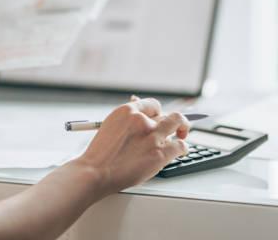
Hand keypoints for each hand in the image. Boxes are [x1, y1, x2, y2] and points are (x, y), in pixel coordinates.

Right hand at [75, 98, 190, 196]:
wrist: (95, 172)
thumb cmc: (100, 153)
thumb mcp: (110, 126)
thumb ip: (127, 118)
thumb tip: (137, 104)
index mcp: (128, 111)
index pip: (153, 105)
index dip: (158, 112)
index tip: (160, 118)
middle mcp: (142, 120)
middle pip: (167, 113)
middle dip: (172, 120)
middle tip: (175, 126)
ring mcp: (152, 136)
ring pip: (178, 123)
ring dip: (182, 129)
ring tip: (182, 134)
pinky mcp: (159, 154)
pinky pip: (180, 145)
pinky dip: (183, 147)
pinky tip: (180, 151)